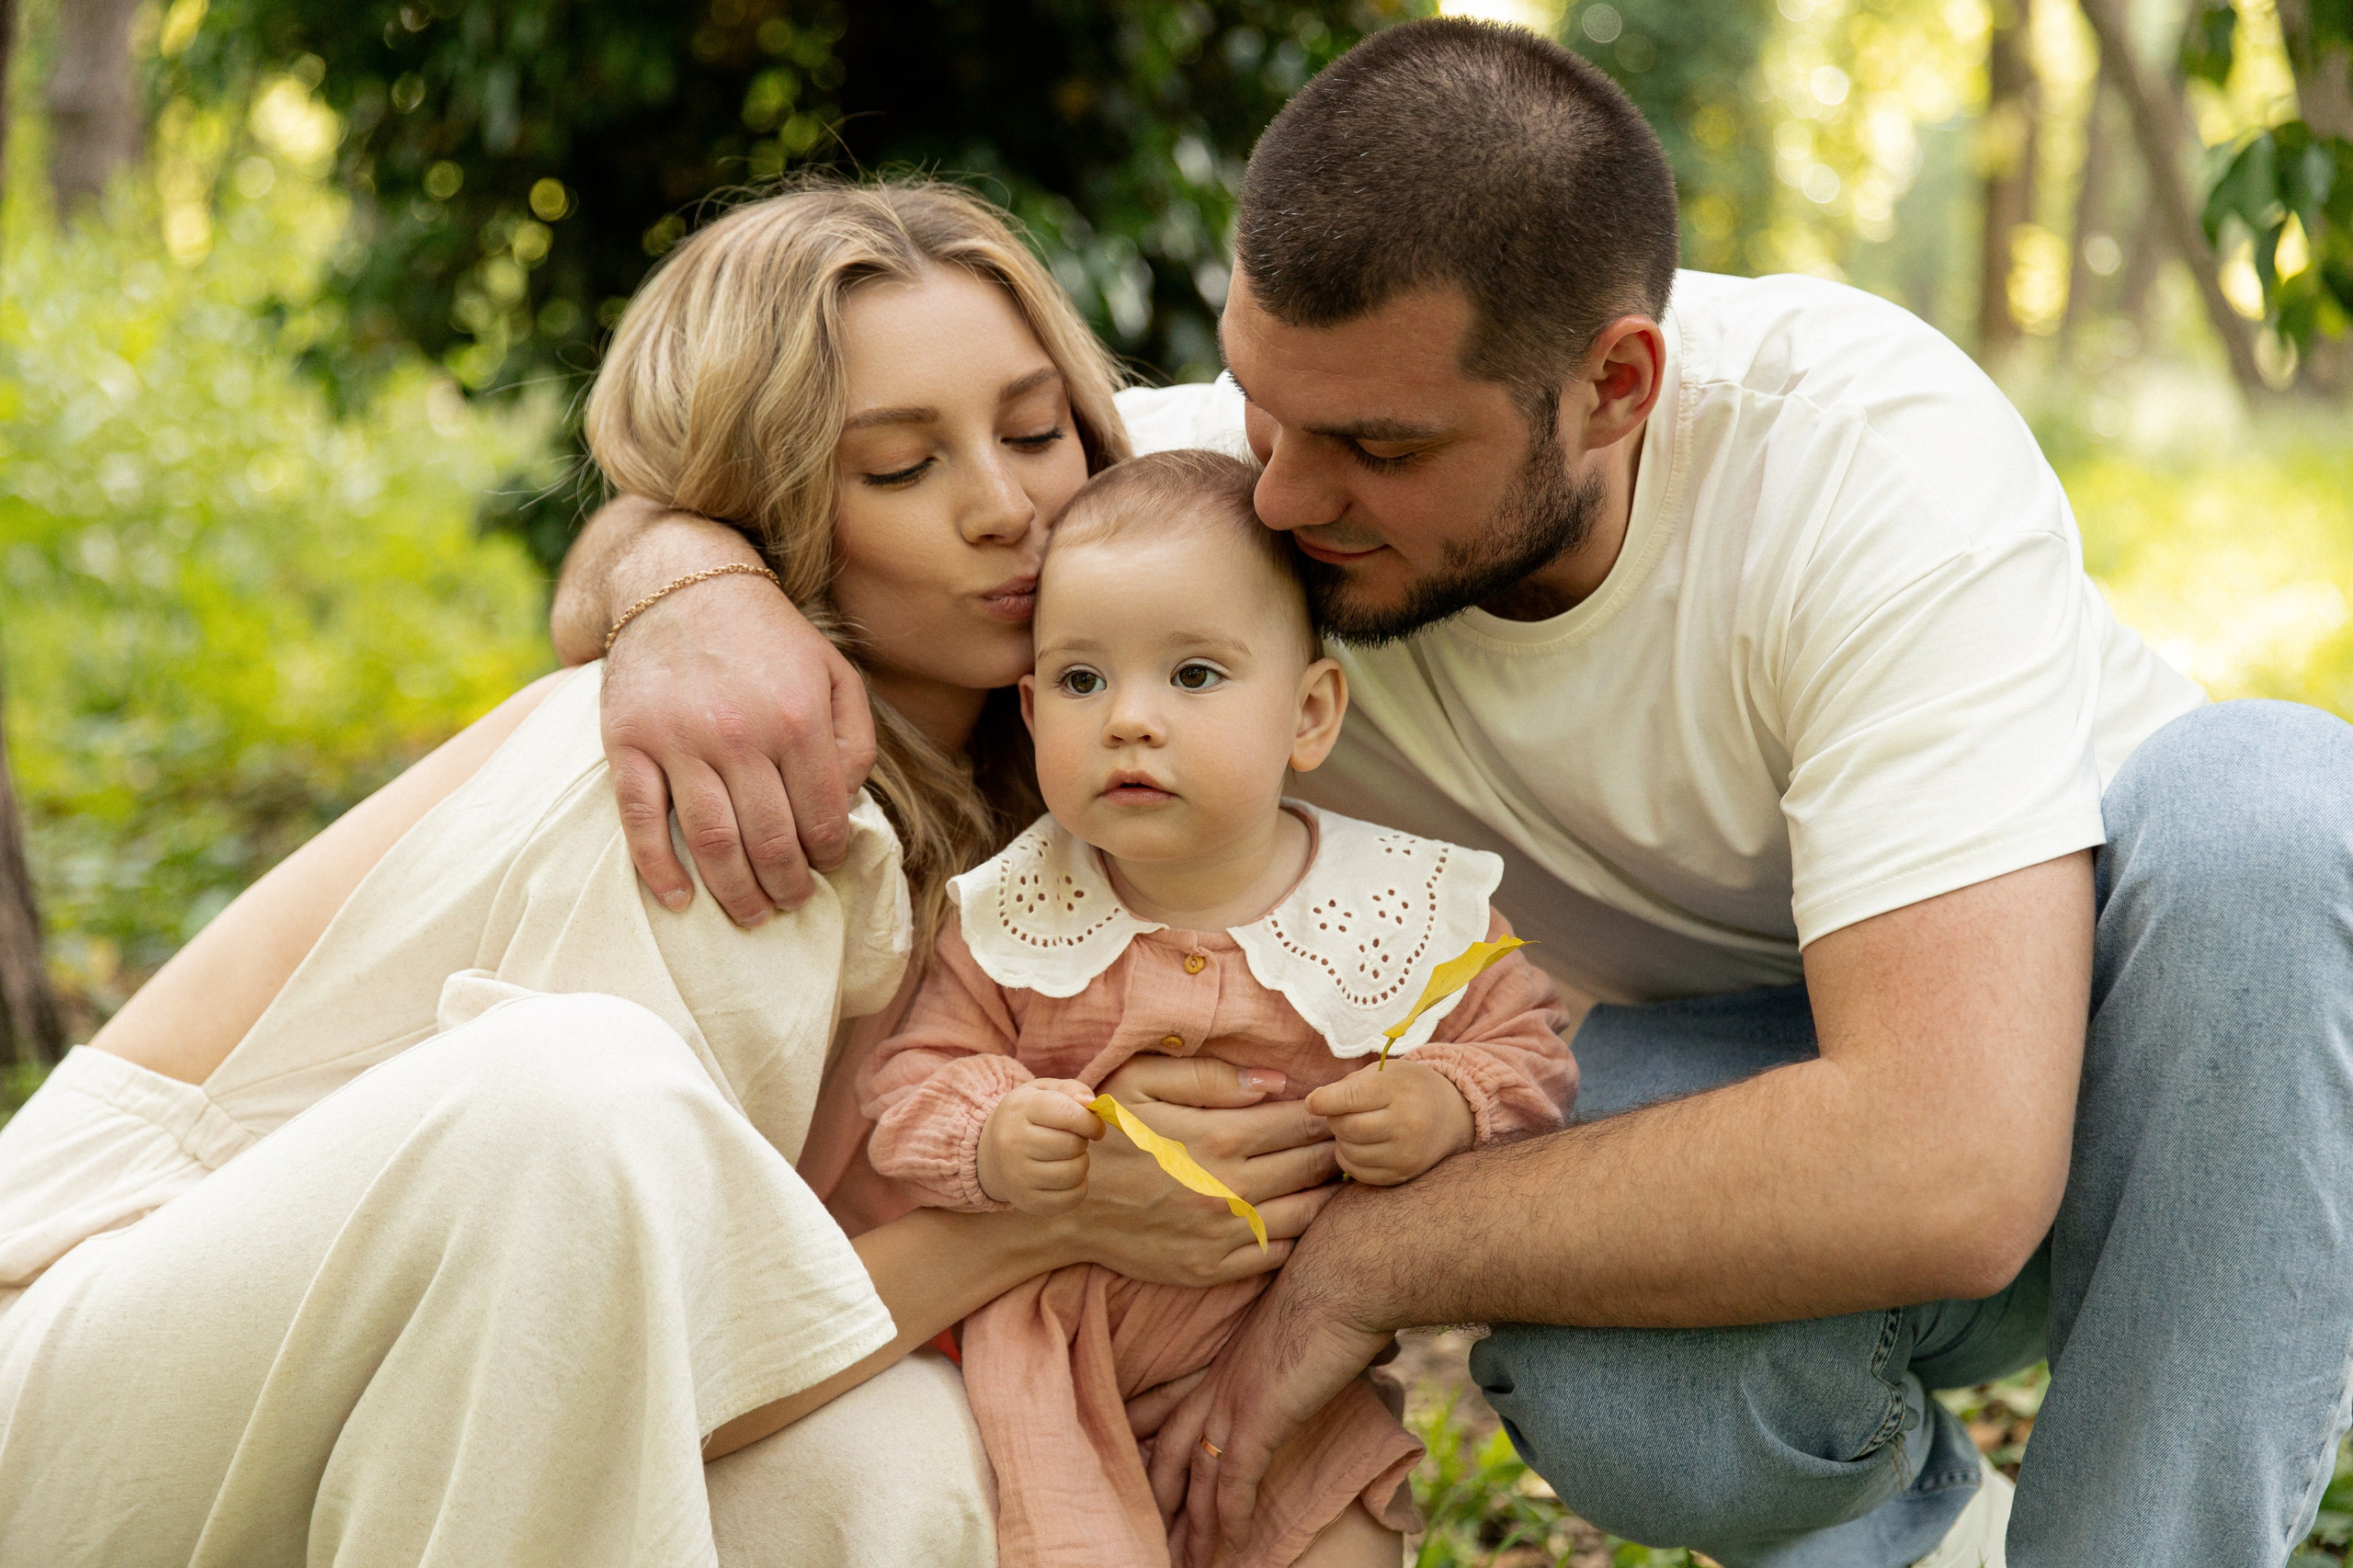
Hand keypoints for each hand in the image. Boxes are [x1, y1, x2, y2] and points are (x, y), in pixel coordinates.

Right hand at [601, 568, 876, 924]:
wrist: (682, 583)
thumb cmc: (769, 637)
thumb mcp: (835, 671)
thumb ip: (855, 737)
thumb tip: (846, 803)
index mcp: (799, 720)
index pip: (822, 817)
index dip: (827, 855)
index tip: (824, 867)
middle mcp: (741, 734)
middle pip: (770, 841)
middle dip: (786, 886)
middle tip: (790, 903)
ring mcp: (680, 741)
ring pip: (712, 842)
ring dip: (735, 892)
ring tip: (751, 913)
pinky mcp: (629, 742)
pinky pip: (642, 821)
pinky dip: (659, 869)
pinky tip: (678, 899)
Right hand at [977, 1079, 1104, 1213]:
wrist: (990, 1153)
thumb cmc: (1027, 1118)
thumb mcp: (1042, 1092)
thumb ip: (1071, 1090)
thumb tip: (1092, 1104)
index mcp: (1019, 1109)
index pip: (1068, 1114)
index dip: (1091, 1121)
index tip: (1094, 1126)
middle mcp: (1012, 1143)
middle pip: (1073, 1145)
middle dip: (1083, 1141)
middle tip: (1073, 1139)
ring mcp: (1017, 1176)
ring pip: (1075, 1173)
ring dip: (1081, 1163)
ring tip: (1068, 1157)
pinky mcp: (1026, 1201)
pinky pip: (1071, 1198)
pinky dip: (1078, 1187)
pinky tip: (1066, 1176)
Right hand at [1067, 1056, 1341, 1287]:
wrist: (1063, 1207)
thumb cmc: (1105, 1133)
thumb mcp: (1139, 1082)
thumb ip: (1210, 1076)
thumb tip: (1276, 1082)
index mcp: (1217, 1137)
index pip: (1303, 1123)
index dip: (1329, 1114)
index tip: (1341, 1109)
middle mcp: (1228, 1189)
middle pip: (1314, 1166)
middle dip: (1339, 1149)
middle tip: (1352, 1140)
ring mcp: (1223, 1234)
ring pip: (1308, 1214)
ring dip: (1329, 1192)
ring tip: (1335, 1175)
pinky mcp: (1213, 1269)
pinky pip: (1279, 1254)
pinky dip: (1299, 1234)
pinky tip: (1298, 1213)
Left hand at [1143, 1198, 1393, 1563]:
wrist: (1346, 1271)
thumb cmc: (1338, 1287)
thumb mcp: (1307, 1321)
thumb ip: (1307, 1347)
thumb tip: (1346, 1353)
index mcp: (1224, 1359)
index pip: (1170, 1409)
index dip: (1153, 1444)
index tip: (1143, 1473)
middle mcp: (1217, 1381)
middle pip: (1170, 1452)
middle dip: (1162, 1500)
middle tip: (1157, 1537)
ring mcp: (1233, 1398)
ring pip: (1198, 1477)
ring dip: (1195, 1526)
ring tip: (1190, 1560)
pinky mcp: (1258, 1415)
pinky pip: (1233, 1481)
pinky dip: (1229, 1517)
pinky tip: (1229, 1546)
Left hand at [1304, 1059, 1473, 1184]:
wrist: (1451, 1116)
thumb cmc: (1410, 1087)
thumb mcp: (1387, 1071)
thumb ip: (1351, 1084)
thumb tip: (1316, 1104)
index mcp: (1400, 1090)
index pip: (1350, 1097)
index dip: (1323, 1100)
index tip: (1313, 1102)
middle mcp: (1407, 1124)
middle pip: (1346, 1127)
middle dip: (1334, 1118)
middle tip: (1342, 1112)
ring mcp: (1406, 1154)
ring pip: (1349, 1152)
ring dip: (1342, 1139)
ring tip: (1355, 1127)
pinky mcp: (1402, 1175)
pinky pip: (1358, 1172)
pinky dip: (1350, 1159)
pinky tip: (1361, 1145)